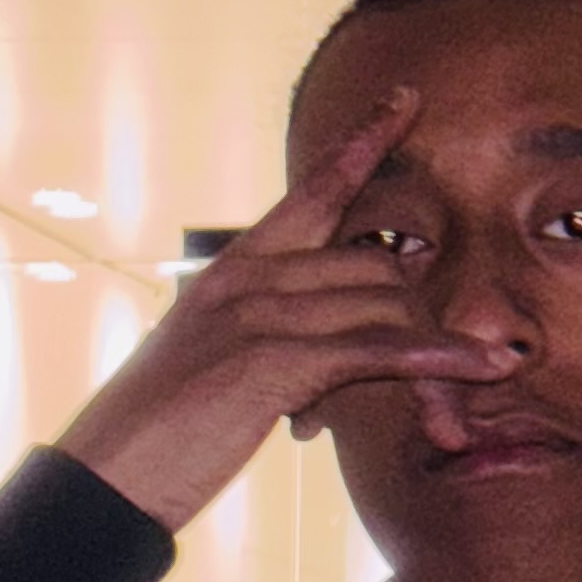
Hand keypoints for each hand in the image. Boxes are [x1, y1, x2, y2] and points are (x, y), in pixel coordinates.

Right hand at [57, 91, 514, 534]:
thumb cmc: (162, 435)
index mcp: (235, 269)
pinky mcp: (272, 359)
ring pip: (388, 305)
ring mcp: (258, 313)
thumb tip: (342, 354)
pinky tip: (478, 370)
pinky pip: (379, 348)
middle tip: (447, 400)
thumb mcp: (220, 366)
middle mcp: (249, 277)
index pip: (312, 189)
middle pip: (378, 265)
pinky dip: (436, 363)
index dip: (364, 142)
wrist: (103, 482)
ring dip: (438, 367)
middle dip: (425, 327)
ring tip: (452, 427)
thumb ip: (279, 340)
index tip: (406, 98)